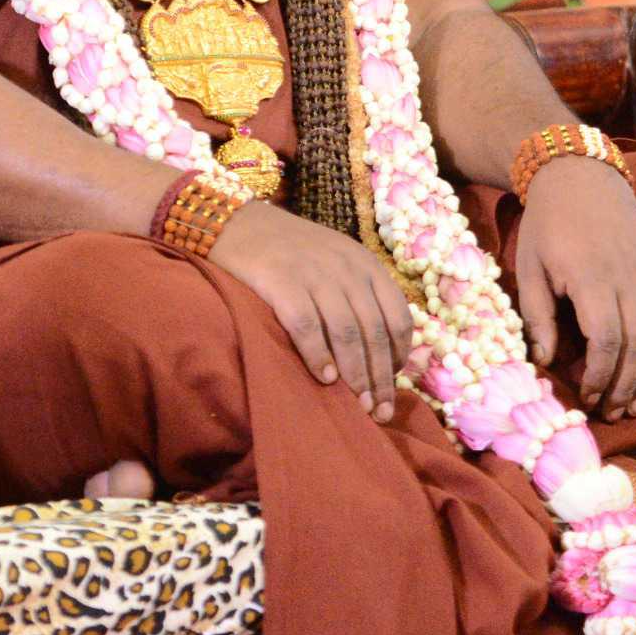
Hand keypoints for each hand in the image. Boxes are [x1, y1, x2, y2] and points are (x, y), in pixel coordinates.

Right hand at [210, 203, 411, 418]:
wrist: (237, 222)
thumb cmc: (288, 250)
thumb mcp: (335, 260)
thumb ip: (357, 294)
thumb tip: (377, 351)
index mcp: (365, 264)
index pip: (397, 317)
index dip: (398, 357)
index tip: (391, 385)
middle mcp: (346, 268)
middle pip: (374, 331)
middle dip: (379, 377)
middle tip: (379, 412)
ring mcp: (314, 273)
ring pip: (346, 333)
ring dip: (355, 374)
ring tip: (357, 404)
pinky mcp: (281, 281)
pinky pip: (306, 325)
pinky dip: (318, 354)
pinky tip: (323, 378)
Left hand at [514, 161, 635, 421]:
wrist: (582, 176)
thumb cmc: (548, 223)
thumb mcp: (529, 268)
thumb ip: (538, 317)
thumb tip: (545, 362)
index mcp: (593, 280)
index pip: (607, 343)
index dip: (600, 377)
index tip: (587, 398)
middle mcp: (629, 281)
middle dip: (625, 387)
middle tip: (611, 413)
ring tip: (634, 403)